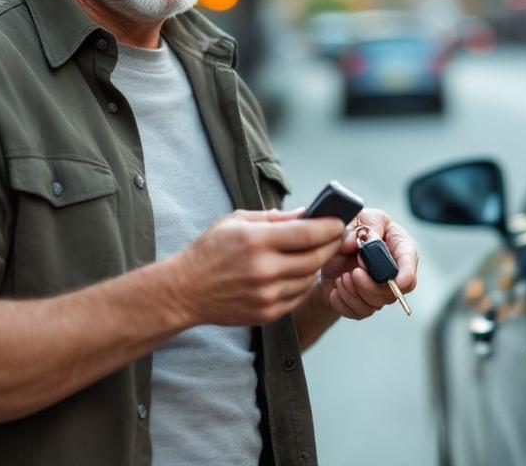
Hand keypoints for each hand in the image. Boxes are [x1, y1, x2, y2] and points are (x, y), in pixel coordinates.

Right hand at [174, 208, 344, 325]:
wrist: (186, 291)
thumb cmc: (210, 251)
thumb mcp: (236, 221)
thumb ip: (274, 218)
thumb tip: (307, 213)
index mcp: (256, 241)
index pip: (308, 234)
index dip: (329, 227)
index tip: (339, 221)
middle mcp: (264, 270)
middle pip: (315, 258)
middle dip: (330, 245)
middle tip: (335, 236)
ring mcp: (266, 295)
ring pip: (309, 278)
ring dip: (317, 264)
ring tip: (315, 252)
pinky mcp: (267, 313)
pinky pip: (298, 297)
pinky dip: (303, 283)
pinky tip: (298, 272)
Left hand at [317, 209, 418, 319]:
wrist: (328, 249)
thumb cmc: (352, 229)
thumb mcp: (357, 217)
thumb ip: (359, 226)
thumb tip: (355, 243)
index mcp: (399, 246)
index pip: (410, 265)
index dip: (406, 276)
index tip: (396, 281)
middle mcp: (393, 272)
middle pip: (392, 292)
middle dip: (369, 285)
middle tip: (353, 272)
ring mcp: (379, 290)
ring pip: (374, 305)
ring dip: (353, 292)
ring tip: (342, 277)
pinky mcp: (364, 303)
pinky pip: (357, 312)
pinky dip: (343, 302)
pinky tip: (336, 287)